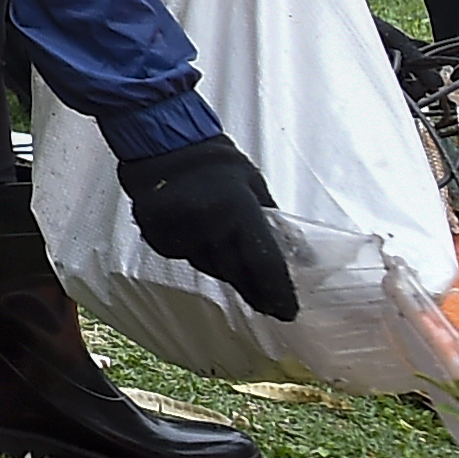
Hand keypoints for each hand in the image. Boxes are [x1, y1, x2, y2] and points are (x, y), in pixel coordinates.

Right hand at [119, 136, 301, 320]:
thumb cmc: (217, 163)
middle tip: (269, 304)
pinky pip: (185, 257)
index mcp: (239, 211)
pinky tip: (200, 239)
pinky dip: (197, 253)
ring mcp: (181, 234)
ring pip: (211, 267)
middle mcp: (209, 227)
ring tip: (231, 259)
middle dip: (255, 290)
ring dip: (226, 269)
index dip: (278, 292)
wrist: (163, 145)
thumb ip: (272, 222)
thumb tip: (299, 255)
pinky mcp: (158, 237)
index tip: (288, 312)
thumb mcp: (254, 186)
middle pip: (238, 274)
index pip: (264, 265)